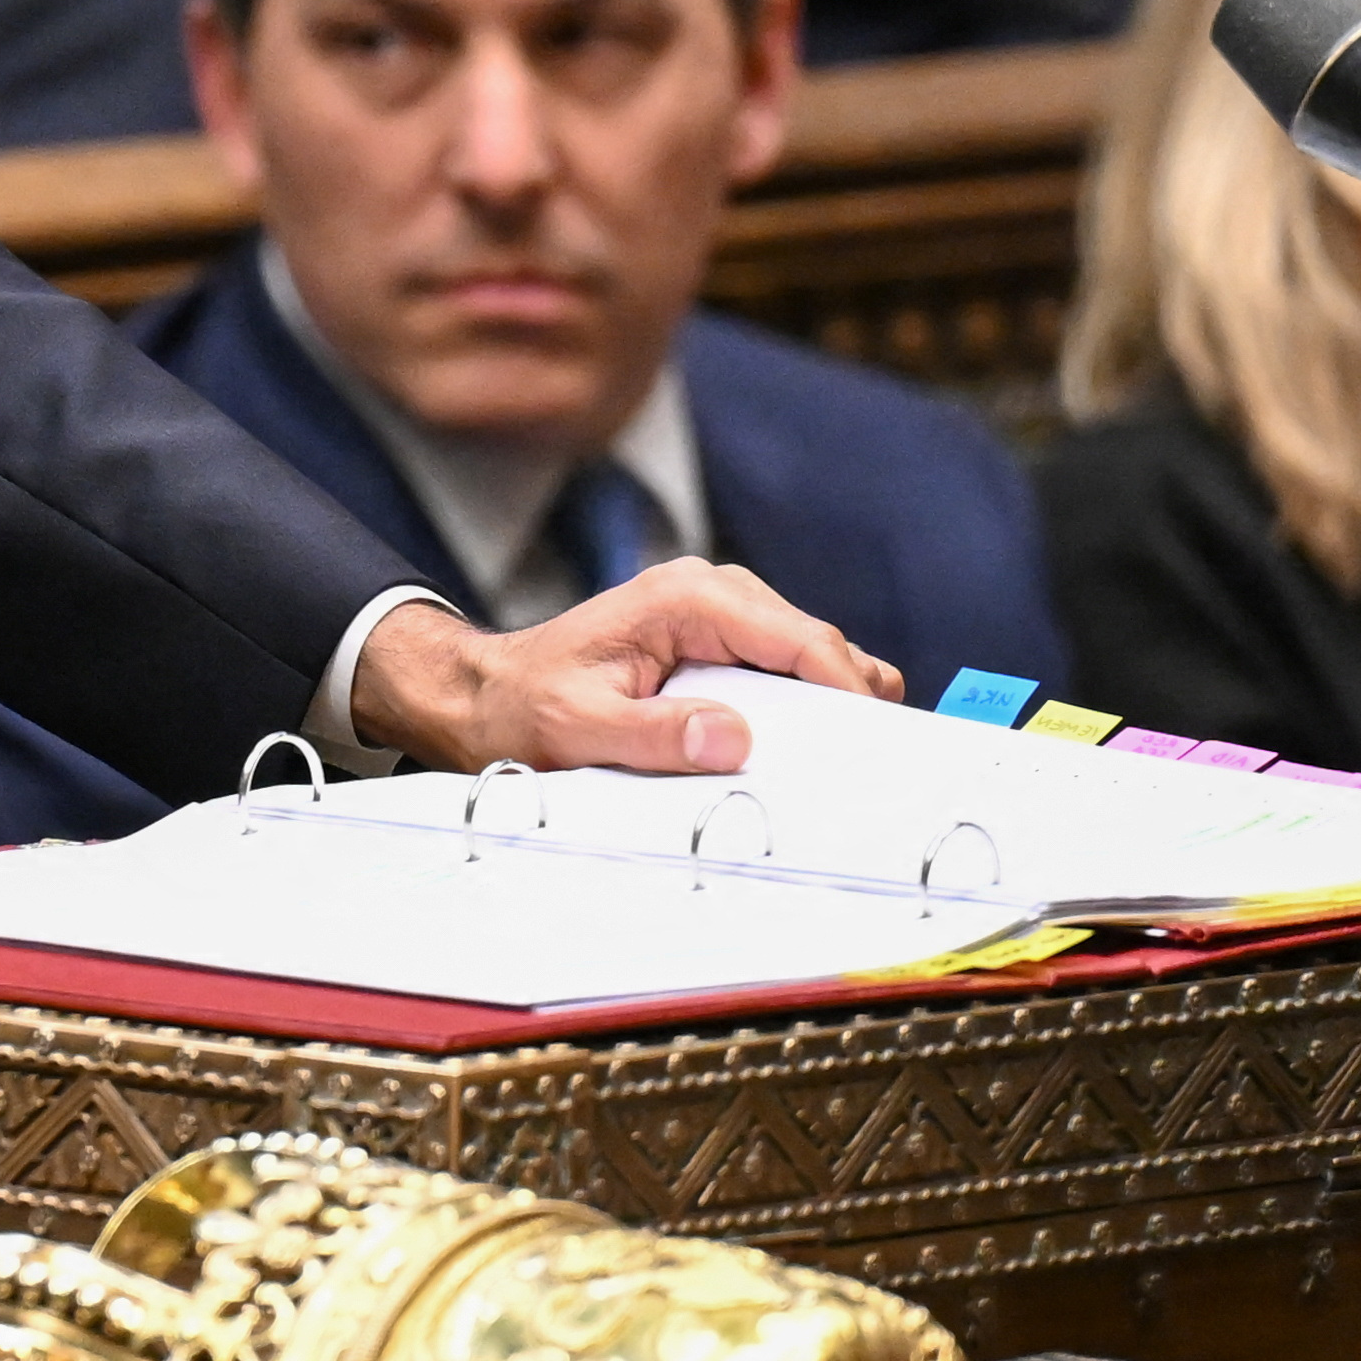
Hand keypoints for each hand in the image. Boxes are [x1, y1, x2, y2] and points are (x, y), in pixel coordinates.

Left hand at [342, 560, 894, 777]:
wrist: (486, 693)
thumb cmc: (523, 706)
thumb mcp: (578, 730)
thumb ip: (654, 736)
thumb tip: (732, 739)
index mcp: (687, 599)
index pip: (801, 639)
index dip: (847, 691)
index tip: (875, 744)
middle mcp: (712, 592)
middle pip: (818, 646)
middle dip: (847, 703)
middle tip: (864, 769)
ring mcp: (720, 612)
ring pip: (809, 657)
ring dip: (827, 705)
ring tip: (837, 764)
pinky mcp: (719, 639)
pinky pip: (784, 669)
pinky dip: (802, 705)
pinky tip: (798, 749)